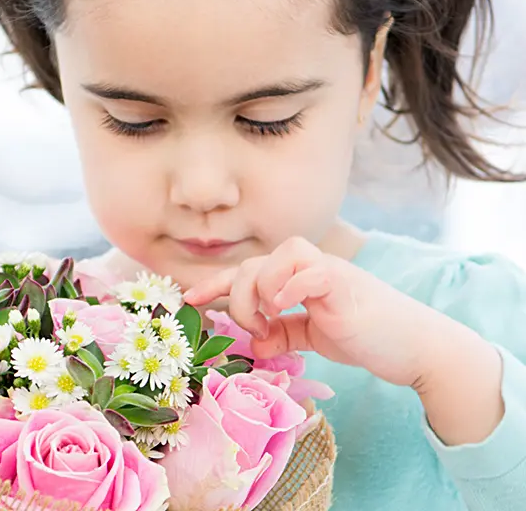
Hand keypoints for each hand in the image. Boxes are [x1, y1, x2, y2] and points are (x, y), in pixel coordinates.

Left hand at [183, 236, 449, 388]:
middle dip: (237, 297)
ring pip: (279, 256)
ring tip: (271, 323)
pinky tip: (285, 309)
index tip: (189, 301)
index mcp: (297, 278)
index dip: (214, 284)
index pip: (246, 271)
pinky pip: (309, 271)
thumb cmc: (366, 337)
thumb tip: (255, 345)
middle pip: (253, 263)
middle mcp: (309, 268)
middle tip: (253, 330)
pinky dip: (290, 287)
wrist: (416, 349)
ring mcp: (328, 272)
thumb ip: (284, 335)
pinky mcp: (346, 285)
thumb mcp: (314, 337)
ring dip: (261, 291)